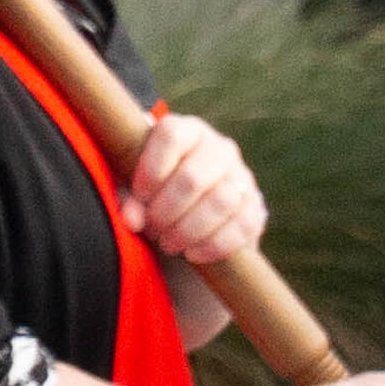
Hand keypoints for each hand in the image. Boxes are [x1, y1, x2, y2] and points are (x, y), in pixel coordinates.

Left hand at [125, 111, 266, 279]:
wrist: (191, 222)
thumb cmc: (155, 196)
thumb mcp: (136, 192)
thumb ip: (129, 199)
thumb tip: (132, 218)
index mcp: (188, 131)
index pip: (172, 136)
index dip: (152, 168)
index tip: (139, 195)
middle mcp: (219, 148)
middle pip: (194, 177)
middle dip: (167, 210)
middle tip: (153, 228)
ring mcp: (242, 177)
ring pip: (221, 202)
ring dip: (188, 230)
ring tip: (169, 244)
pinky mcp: (255, 209)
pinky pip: (241, 227)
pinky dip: (213, 245)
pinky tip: (192, 254)